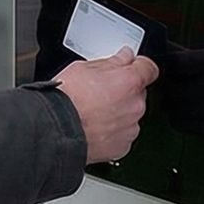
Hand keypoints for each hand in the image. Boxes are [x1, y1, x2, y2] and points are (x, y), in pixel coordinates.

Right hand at [56, 48, 159, 163]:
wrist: (54, 130)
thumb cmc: (66, 100)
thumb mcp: (83, 68)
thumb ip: (111, 62)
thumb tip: (123, 57)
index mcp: (129, 82)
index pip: (149, 68)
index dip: (139, 66)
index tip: (131, 66)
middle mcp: (135, 105)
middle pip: (138, 93)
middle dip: (123, 91)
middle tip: (100, 92)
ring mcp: (130, 128)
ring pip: (130, 115)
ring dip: (118, 112)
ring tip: (93, 112)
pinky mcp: (122, 146)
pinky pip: (122, 134)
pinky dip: (112, 131)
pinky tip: (94, 126)